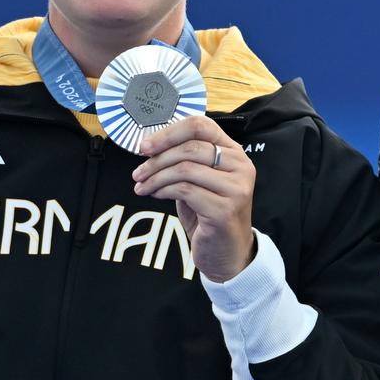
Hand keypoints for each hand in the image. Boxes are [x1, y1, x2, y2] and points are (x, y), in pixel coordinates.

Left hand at [132, 116, 255, 282]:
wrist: (227, 253)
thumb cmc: (209, 215)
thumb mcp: (199, 181)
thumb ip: (185, 161)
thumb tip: (151, 146)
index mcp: (235, 153)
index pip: (201, 126)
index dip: (169, 132)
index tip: (145, 145)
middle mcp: (241, 166)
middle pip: (191, 147)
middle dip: (157, 158)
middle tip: (138, 172)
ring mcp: (236, 188)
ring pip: (185, 168)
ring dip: (156, 177)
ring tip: (142, 186)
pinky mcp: (225, 209)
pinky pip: (185, 190)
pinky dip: (163, 190)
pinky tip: (155, 195)